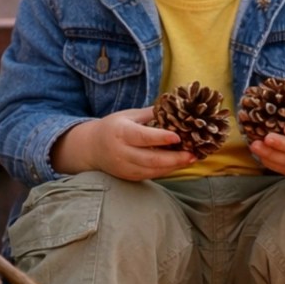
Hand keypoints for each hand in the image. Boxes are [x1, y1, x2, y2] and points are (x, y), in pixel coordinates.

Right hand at [52, 107, 195, 179]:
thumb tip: (175, 106)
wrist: (92, 148)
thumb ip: (150, 113)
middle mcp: (122, 152)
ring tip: (190, 159)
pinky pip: (150, 176)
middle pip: (150, 159)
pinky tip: (177, 164)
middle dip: (174, 158)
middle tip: (192, 155)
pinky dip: (166, 171)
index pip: (142, 137)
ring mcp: (125, 167)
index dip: (161, 138)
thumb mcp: (128, 115)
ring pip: (152, 170)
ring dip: (173, 166)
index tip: (178, 137)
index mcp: (121, 132)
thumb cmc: (114, 127)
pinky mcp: (129, 176)